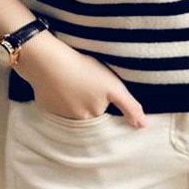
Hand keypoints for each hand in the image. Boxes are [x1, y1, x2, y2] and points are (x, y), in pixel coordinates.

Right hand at [12, 30, 147, 128]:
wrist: (49, 61)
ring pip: (70, 109)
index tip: (99, 88)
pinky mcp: (44, 104)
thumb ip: (129, 107)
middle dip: (88, 100)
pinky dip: (58, 95)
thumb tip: (143, 126)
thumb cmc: (84, 71)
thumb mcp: (113, 87)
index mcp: (91, 117)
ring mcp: (57, 114)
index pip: (102, 114)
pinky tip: (60, 81)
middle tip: (86, 81)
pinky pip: (55, 103)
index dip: (102, 100)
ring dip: (73, 98)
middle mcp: (74, 121)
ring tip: (74, 80)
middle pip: (86, 113)